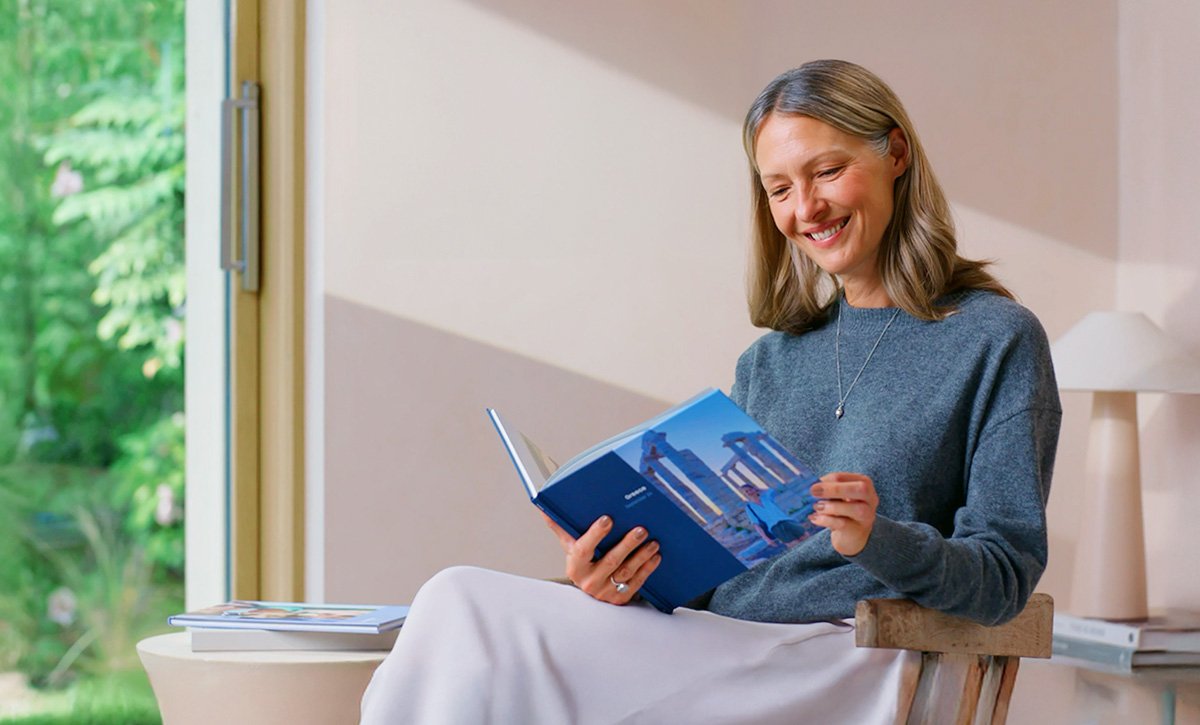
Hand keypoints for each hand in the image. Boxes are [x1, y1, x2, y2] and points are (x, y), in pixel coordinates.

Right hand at [543, 513, 661, 604]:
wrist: (589, 593)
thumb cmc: (582, 564)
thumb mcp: (570, 548)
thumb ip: (561, 528)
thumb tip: (544, 507)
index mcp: (575, 566)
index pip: (583, 549)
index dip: (595, 534)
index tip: (607, 519)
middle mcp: (589, 581)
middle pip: (611, 561)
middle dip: (627, 544)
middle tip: (640, 529)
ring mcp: (605, 592)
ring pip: (626, 572)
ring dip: (641, 556)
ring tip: (652, 541)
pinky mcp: (620, 598)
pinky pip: (636, 583)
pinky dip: (647, 569)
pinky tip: (655, 556)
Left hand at [808, 472, 877, 556]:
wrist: (851, 536)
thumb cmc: (843, 511)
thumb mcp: (837, 496)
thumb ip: (828, 489)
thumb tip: (811, 486)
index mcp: (864, 484)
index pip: (847, 477)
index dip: (828, 480)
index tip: (812, 484)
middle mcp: (870, 499)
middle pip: (859, 489)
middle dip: (835, 489)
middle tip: (813, 492)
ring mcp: (867, 516)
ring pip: (854, 508)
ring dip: (830, 506)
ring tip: (816, 507)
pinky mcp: (858, 530)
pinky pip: (843, 523)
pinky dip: (826, 520)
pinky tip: (815, 518)